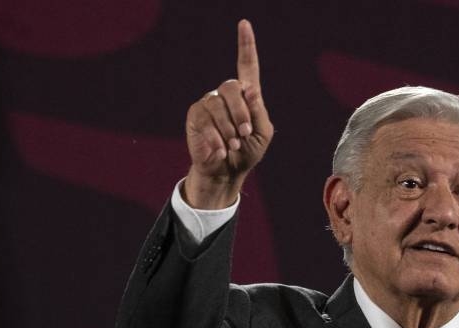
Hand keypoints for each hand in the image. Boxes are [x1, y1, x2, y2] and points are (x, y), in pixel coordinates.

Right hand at [183, 19, 273, 208]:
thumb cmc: (246, 153)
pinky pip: (205, 119)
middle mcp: (226, 95)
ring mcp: (209, 104)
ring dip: (229, 129)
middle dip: (241, 112)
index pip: (247, 65)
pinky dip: (216, 137)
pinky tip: (220, 150)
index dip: (246, 44)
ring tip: (233, 146)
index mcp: (247, 96)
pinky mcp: (196, 116)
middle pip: (232, 87)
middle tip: (244, 133)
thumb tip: (250, 88)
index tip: (244, 24)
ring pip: (218, 105)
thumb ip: (259, 111)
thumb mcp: (262, 134)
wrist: (226, 173)